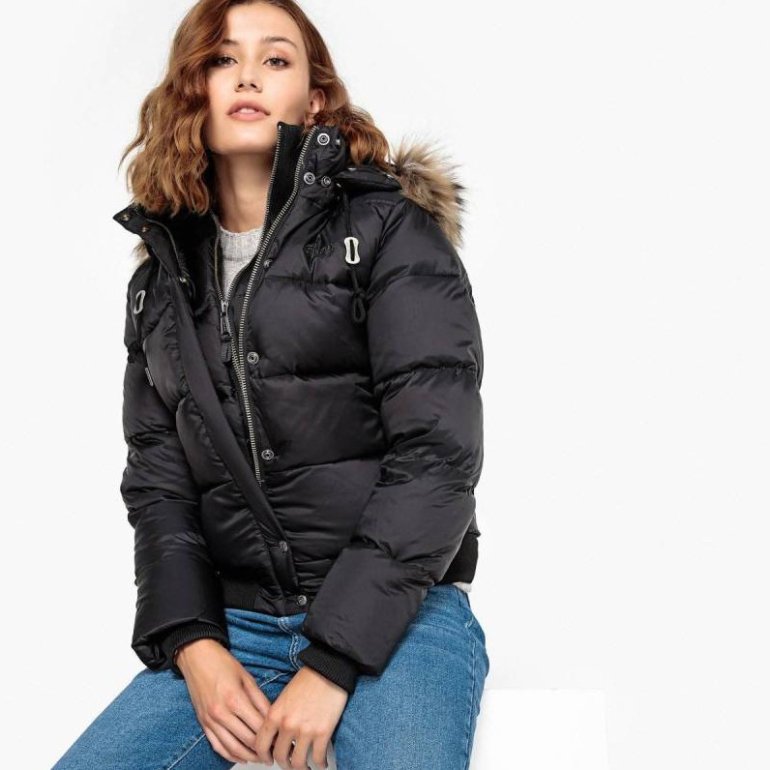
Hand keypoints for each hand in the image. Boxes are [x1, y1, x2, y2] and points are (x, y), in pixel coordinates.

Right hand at [175, 638, 271, 764]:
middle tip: (275, 750)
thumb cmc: (222, 663)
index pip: (258, 727)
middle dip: (263, 749)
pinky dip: (230, 754)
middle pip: (247, 740)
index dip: (272, 736)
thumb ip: (259, 699)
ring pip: (232, 748)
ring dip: (248, 756)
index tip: (281, 738)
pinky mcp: (203, 724)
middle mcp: (221, 713)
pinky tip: (241, 756)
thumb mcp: (246, 677)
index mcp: (235, 699)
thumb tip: (272, 716)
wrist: (197, 657)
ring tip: (262, 758)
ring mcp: (210, 721)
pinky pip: (217, 746)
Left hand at [253, 665, 348, 768]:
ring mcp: (305, 730)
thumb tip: (276, 737)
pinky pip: (318, 758)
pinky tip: (322, 763)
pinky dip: (320, 764)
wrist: (329, 670)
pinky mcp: (323, 732)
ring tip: (306, 767)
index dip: (263, 756)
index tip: (267, 759)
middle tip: (288, 764)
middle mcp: (287, 725)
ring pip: (298, 762)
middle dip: (284, 763)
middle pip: (280, 757)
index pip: (261, 745)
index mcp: (275, 714)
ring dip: (301, 768)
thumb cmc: (308, 680)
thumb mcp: (284, 697)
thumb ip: (277, 716)